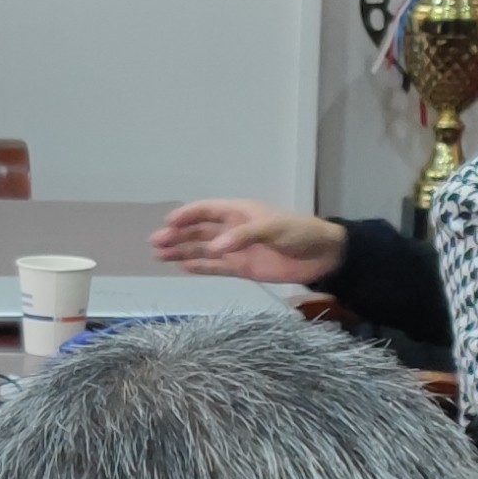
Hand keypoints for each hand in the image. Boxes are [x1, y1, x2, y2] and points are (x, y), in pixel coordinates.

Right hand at [152, 199, 346, 283]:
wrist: (322, 256)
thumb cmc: (299, 233)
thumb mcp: (274, 228)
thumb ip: (243, 236)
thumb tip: (215, 248)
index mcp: (240, 212)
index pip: (206, 210)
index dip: (186, 215)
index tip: (167, 223)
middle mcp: (233, 229)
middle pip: (199, 230)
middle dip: (177, 235)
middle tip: (155, 243)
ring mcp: (236, 249)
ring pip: (203, 249)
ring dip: (182, 250)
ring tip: (160, 256)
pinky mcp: (242, 268)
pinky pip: (215, 267)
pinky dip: (199, 266)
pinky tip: (182, 267)